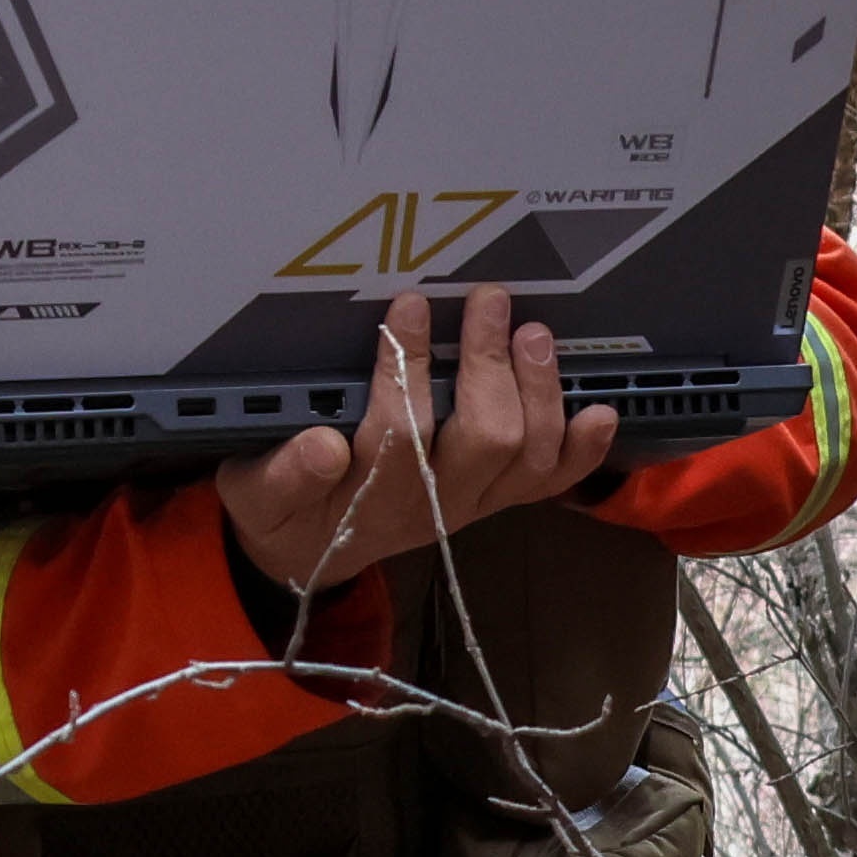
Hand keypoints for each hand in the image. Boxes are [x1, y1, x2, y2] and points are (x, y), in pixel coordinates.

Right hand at [216, 290, 622, 596]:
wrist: (309, 554)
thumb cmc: (281, 510)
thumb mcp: (255, 495)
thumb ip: (284, 474)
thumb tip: (324, 446)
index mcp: (370, 498)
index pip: (401, 432)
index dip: (410, 366)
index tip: (411, 305)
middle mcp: (434, 505)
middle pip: (487, 439)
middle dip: (492, 366)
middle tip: (489, 302)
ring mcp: (473, 503)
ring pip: (528, 455)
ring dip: (540, 391)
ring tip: (533, 333)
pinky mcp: (496, 500)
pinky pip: (549, 482)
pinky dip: (581, 450)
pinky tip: (601, 412)